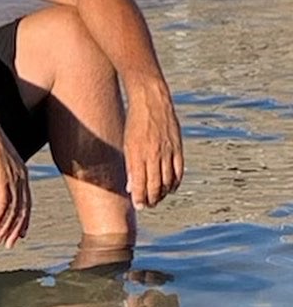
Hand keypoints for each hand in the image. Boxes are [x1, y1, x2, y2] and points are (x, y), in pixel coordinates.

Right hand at [0, 121, 30, 247]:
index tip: (18, 236)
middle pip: (22, 210)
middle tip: (7, 245)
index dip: (23, 222)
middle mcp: (21, 178)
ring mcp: (13, 178)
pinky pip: (1, 204)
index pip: (26, 204)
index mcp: (22, 175)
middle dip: (14, 230)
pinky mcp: (1, 177)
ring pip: (12, 210)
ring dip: (4, 228)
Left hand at [124, 84, 182, 208]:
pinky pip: (179, 171)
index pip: (140, 184)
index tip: (139, 206)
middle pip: (155, 185)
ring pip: (168, 181)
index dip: (140, 198)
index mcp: (138, 154)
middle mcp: (154, 154)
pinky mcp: (178, 148)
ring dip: (163, 193)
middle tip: (148, 205)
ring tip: (157, 198)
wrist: (151, 101)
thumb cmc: (135, 122)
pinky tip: (170, 188)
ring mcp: (168, 152)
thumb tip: (130, 187)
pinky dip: (175, 183)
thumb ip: (129, 166)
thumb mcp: (127, 144)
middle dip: (151, 199)